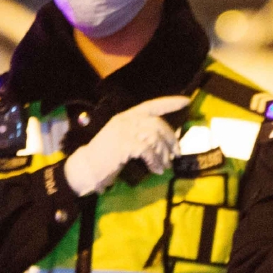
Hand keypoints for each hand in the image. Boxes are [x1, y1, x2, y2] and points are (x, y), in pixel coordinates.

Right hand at [62, 96, 189, 195]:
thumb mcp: (124, 139)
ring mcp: (124, 131)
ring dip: (164, 154)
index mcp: (127, 116)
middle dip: (171, 139)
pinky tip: (156, 170)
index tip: (186, 102)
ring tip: (164, 166)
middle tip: (176, 154)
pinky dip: (155, 161)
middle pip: (158, 124)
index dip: (169, 102)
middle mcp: (126, 120)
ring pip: (154, 138)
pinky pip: (147, 150)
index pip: (151, 105)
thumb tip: (168, 140)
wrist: (86, 167)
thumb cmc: (107, 156)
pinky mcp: (123, 144)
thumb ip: (142, 135)